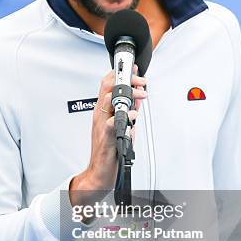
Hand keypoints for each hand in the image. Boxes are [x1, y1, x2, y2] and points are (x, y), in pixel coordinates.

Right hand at [69, 68, 146, 204]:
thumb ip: (129, 111)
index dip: (120, 73)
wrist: (100, 172)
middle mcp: (100, 115)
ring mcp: (101, 125)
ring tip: (141, 95)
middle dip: (125, 79)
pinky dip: (124, 116)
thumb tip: (138, 98)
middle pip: (107, 87)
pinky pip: (112, 122)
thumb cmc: (109, 150)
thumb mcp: (122, 126)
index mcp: (103, 111)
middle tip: (140, 80)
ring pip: (107, 100)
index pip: (107, 84)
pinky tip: (133, 115)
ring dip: (127, 94)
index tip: (133, 68)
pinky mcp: (106, 137)